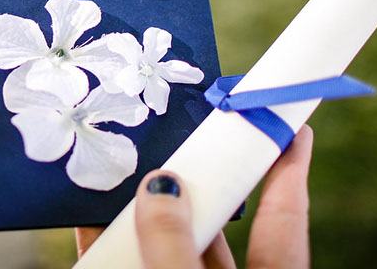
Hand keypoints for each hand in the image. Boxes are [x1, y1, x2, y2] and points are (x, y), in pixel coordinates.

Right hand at [75, 125, 313, 267]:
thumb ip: (173, 245)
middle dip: (191, 180)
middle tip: (175, 137)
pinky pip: (126, 265)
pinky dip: (107, 245)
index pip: (285, 213)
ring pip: (168, 246)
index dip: (287, 165)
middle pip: (216, 224)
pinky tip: (87, 219)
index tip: (290, 121)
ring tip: (119, 173)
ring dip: (141, 213)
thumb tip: (160, 186)